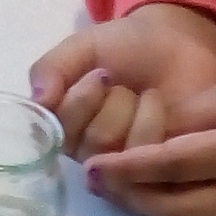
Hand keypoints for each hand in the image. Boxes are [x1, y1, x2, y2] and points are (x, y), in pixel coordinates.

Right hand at [30, 6, 215, 162]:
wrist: (177, 44)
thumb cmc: (125, 48)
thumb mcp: (82, 47)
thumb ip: (52, 69)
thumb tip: (38, 100)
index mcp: (64, 125)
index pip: (58, 129)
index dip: (82, 99)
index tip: (101, 73)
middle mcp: (89, 152)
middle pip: (93, 142)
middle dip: (114, 102)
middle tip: (126, 85)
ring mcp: (123, 166)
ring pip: (121, 153)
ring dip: (137, 111)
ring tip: (148, 95)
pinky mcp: (155, 170)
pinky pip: (148, 160)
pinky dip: (157, 124)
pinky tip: (163, 110)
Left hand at [84, 66, 215, 215]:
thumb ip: (194, 115)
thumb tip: (150, 137)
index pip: (171, 166)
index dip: (128, 169)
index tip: (95, 167)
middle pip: (172, 208)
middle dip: (129, 198)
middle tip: (95, 183)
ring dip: (146, 208)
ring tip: (114, 190)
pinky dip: (169, 209)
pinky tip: (149, 193)